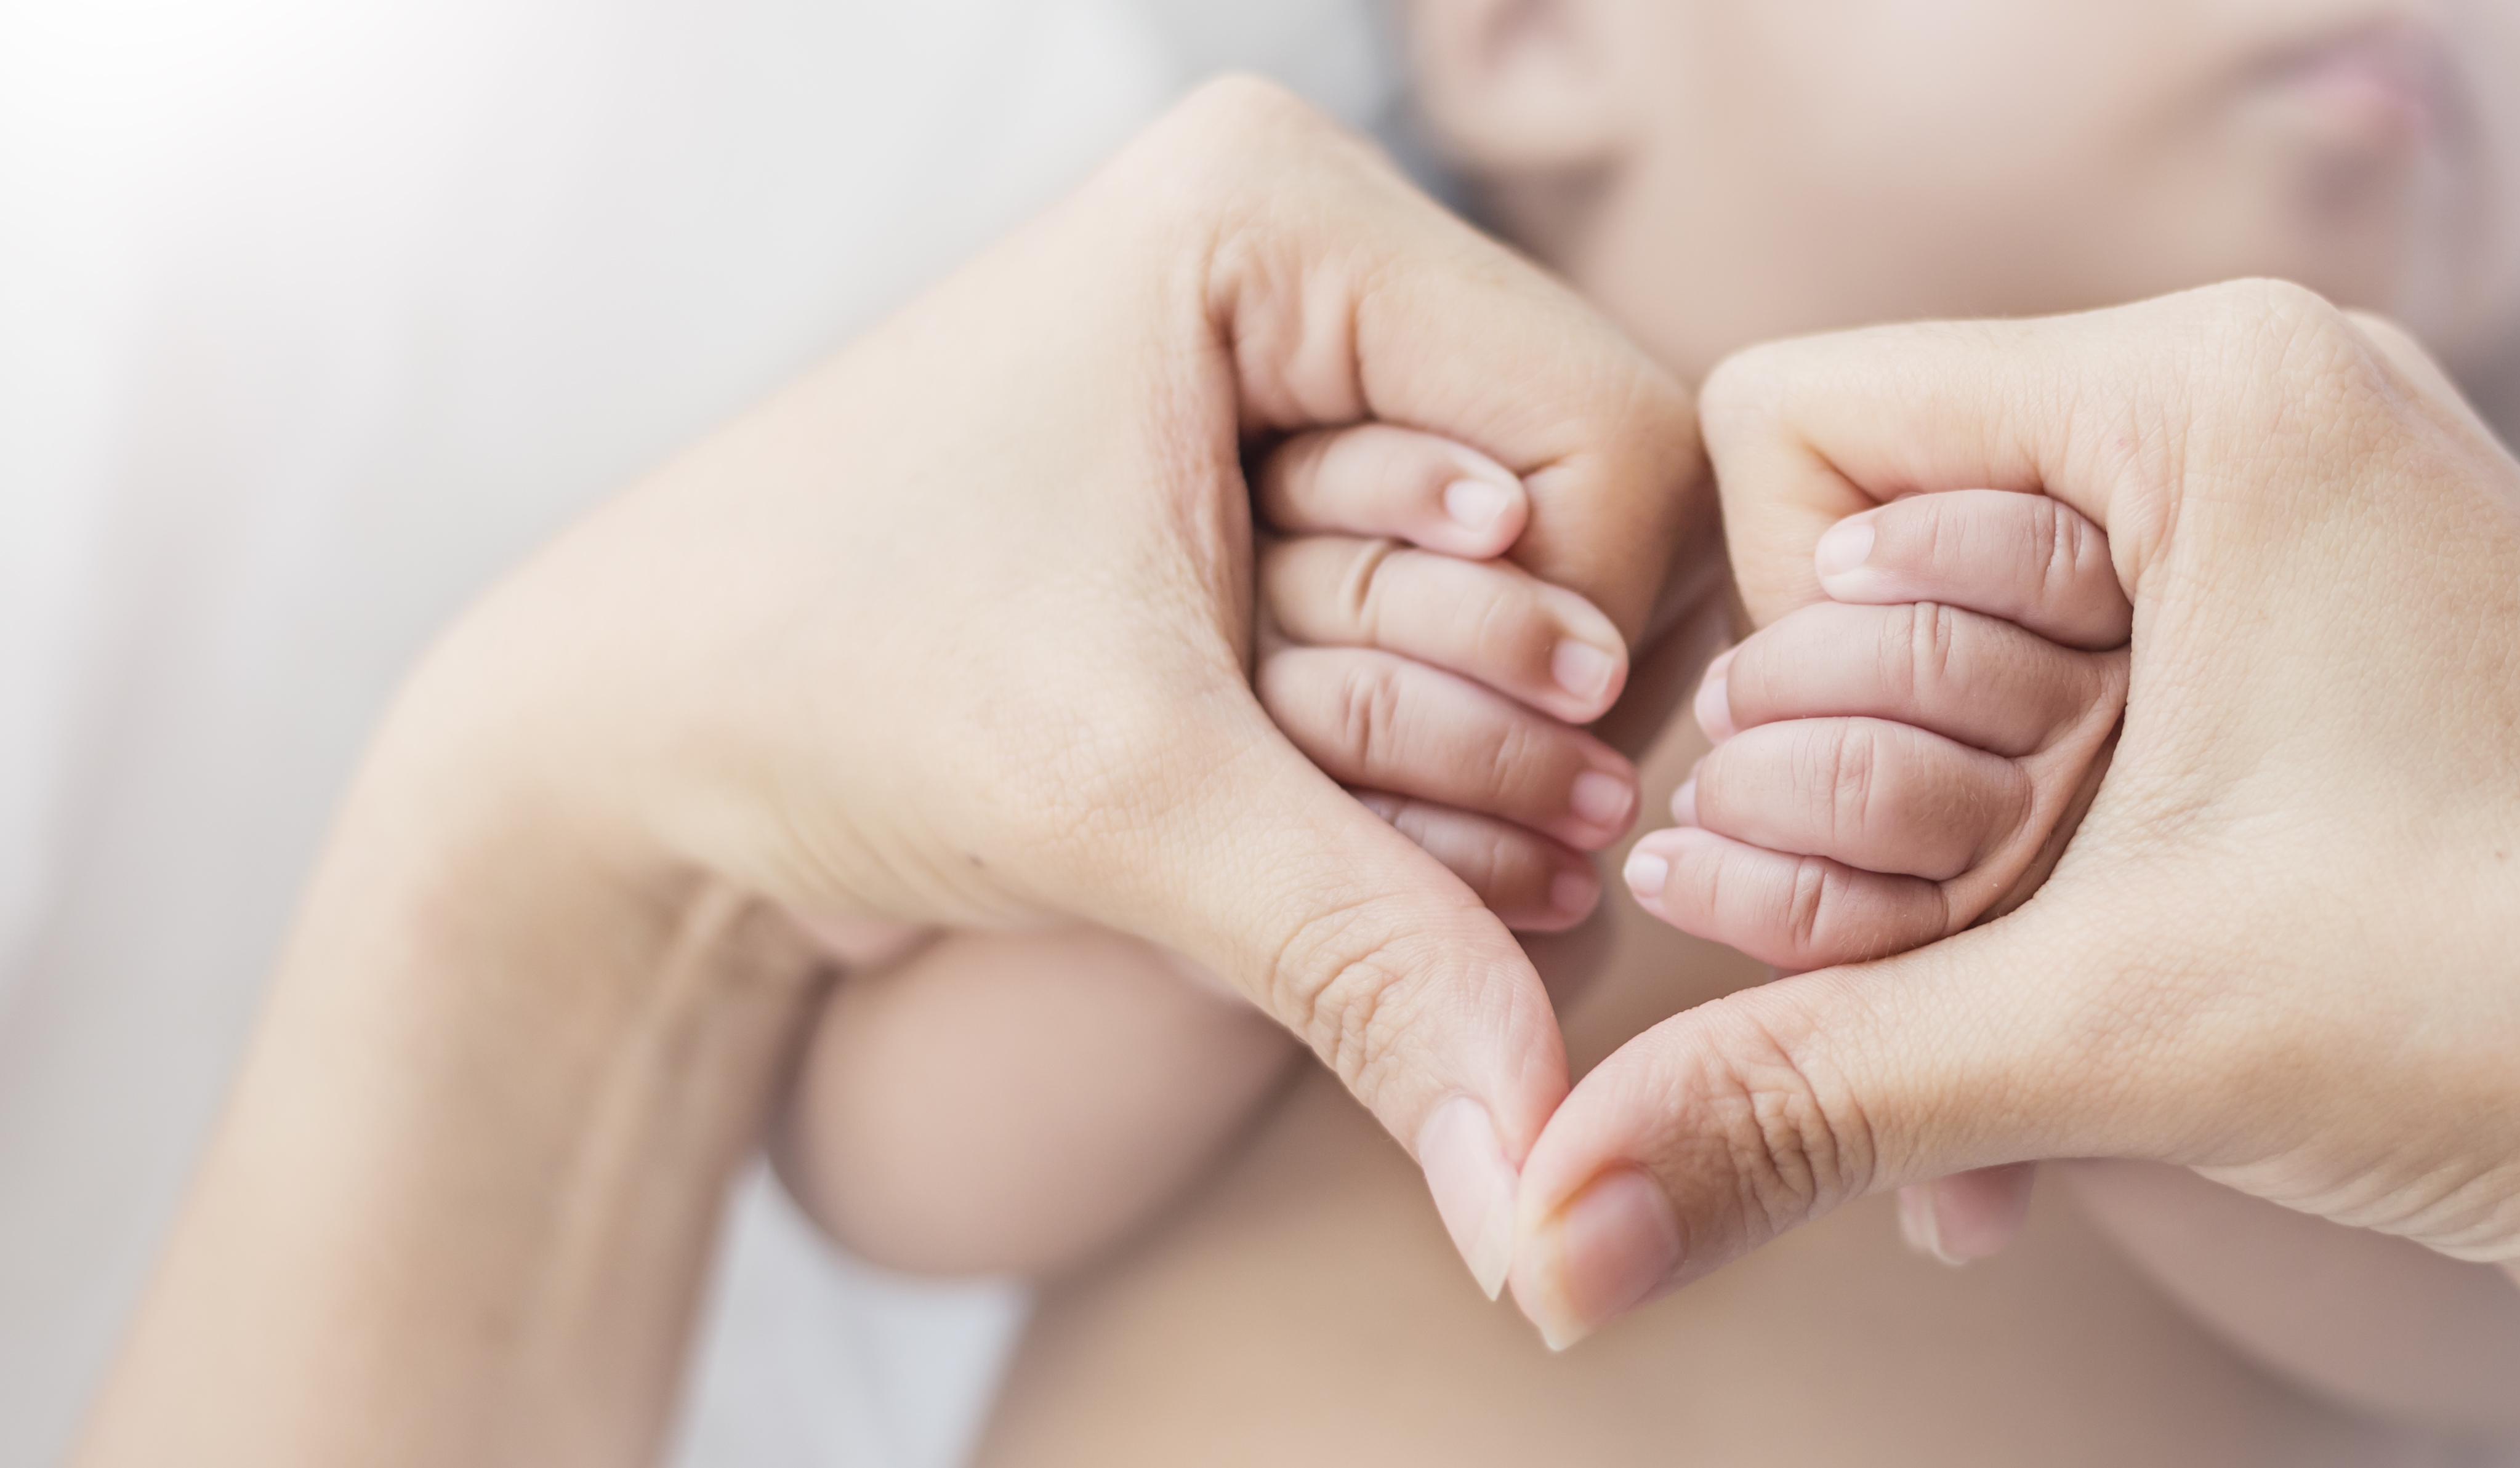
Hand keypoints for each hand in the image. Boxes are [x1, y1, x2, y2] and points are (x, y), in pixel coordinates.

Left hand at [78, 77, 1706, 1464]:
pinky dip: (1413, 759)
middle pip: (1596, 516)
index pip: (1617, 433)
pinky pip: (1453, 632)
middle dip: (1512, 720)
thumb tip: (1542, 1189)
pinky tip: (1311, 817)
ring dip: (1461, 756)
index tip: (1476, 803)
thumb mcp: (1124, 811)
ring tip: (1309, 820)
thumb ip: (1377, 968)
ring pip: (1541, 592)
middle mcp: (1308, 259)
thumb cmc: (821, 692)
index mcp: (1278, 210)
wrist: (632, 744)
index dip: (1581, 660)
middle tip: (1360, 817)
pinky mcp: (1268, 491)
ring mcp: (1292, 377)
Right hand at [1503, 282, 2519, 1466]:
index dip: (1796, 658)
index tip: (1912, 821)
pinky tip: (2018, 1155)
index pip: (1794, 429)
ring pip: (1945, 717)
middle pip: (1857, 597)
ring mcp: (2276, 573)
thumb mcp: (2112, 1031)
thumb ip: (1794, 1097)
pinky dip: (2017, 962)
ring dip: (1932, 934)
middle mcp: (2240, 438)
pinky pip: (2052, 791)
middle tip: (1956, 962)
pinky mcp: (2297, 701)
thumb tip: (1550, 1225)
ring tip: (1997, 1085)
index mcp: (2204, 393)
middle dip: (1866, 836)